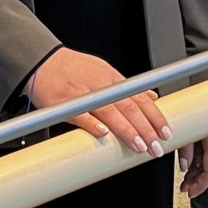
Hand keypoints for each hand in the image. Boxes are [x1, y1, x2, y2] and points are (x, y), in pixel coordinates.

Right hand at [28, 47, 172, 157]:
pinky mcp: (65, 104)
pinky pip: (81, 115)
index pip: (139, 97)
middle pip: (129, 107)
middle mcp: (101, 85)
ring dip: (127, 130)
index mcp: (111, 78)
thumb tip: (151, 97)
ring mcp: (83, 94)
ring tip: (140, 146)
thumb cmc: (72, 68)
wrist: (42, 62)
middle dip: (146, 128)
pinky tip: (104, 135)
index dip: (154, 116)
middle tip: (157, 146)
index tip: (165, 131)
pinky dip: (93, 124)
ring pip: (110, 112)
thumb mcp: (103, 70)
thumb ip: (126, 86)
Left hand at [179, 127, 207, 198]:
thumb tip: (184, 165)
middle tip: (186, 187)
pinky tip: (195, 159)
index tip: (191, 193)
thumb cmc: (196, 95)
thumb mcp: (185, 127)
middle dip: (200, 180)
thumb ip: (185, 149)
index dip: (200, 186)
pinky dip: (206, 157)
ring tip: (187, 176)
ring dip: (202, 169)